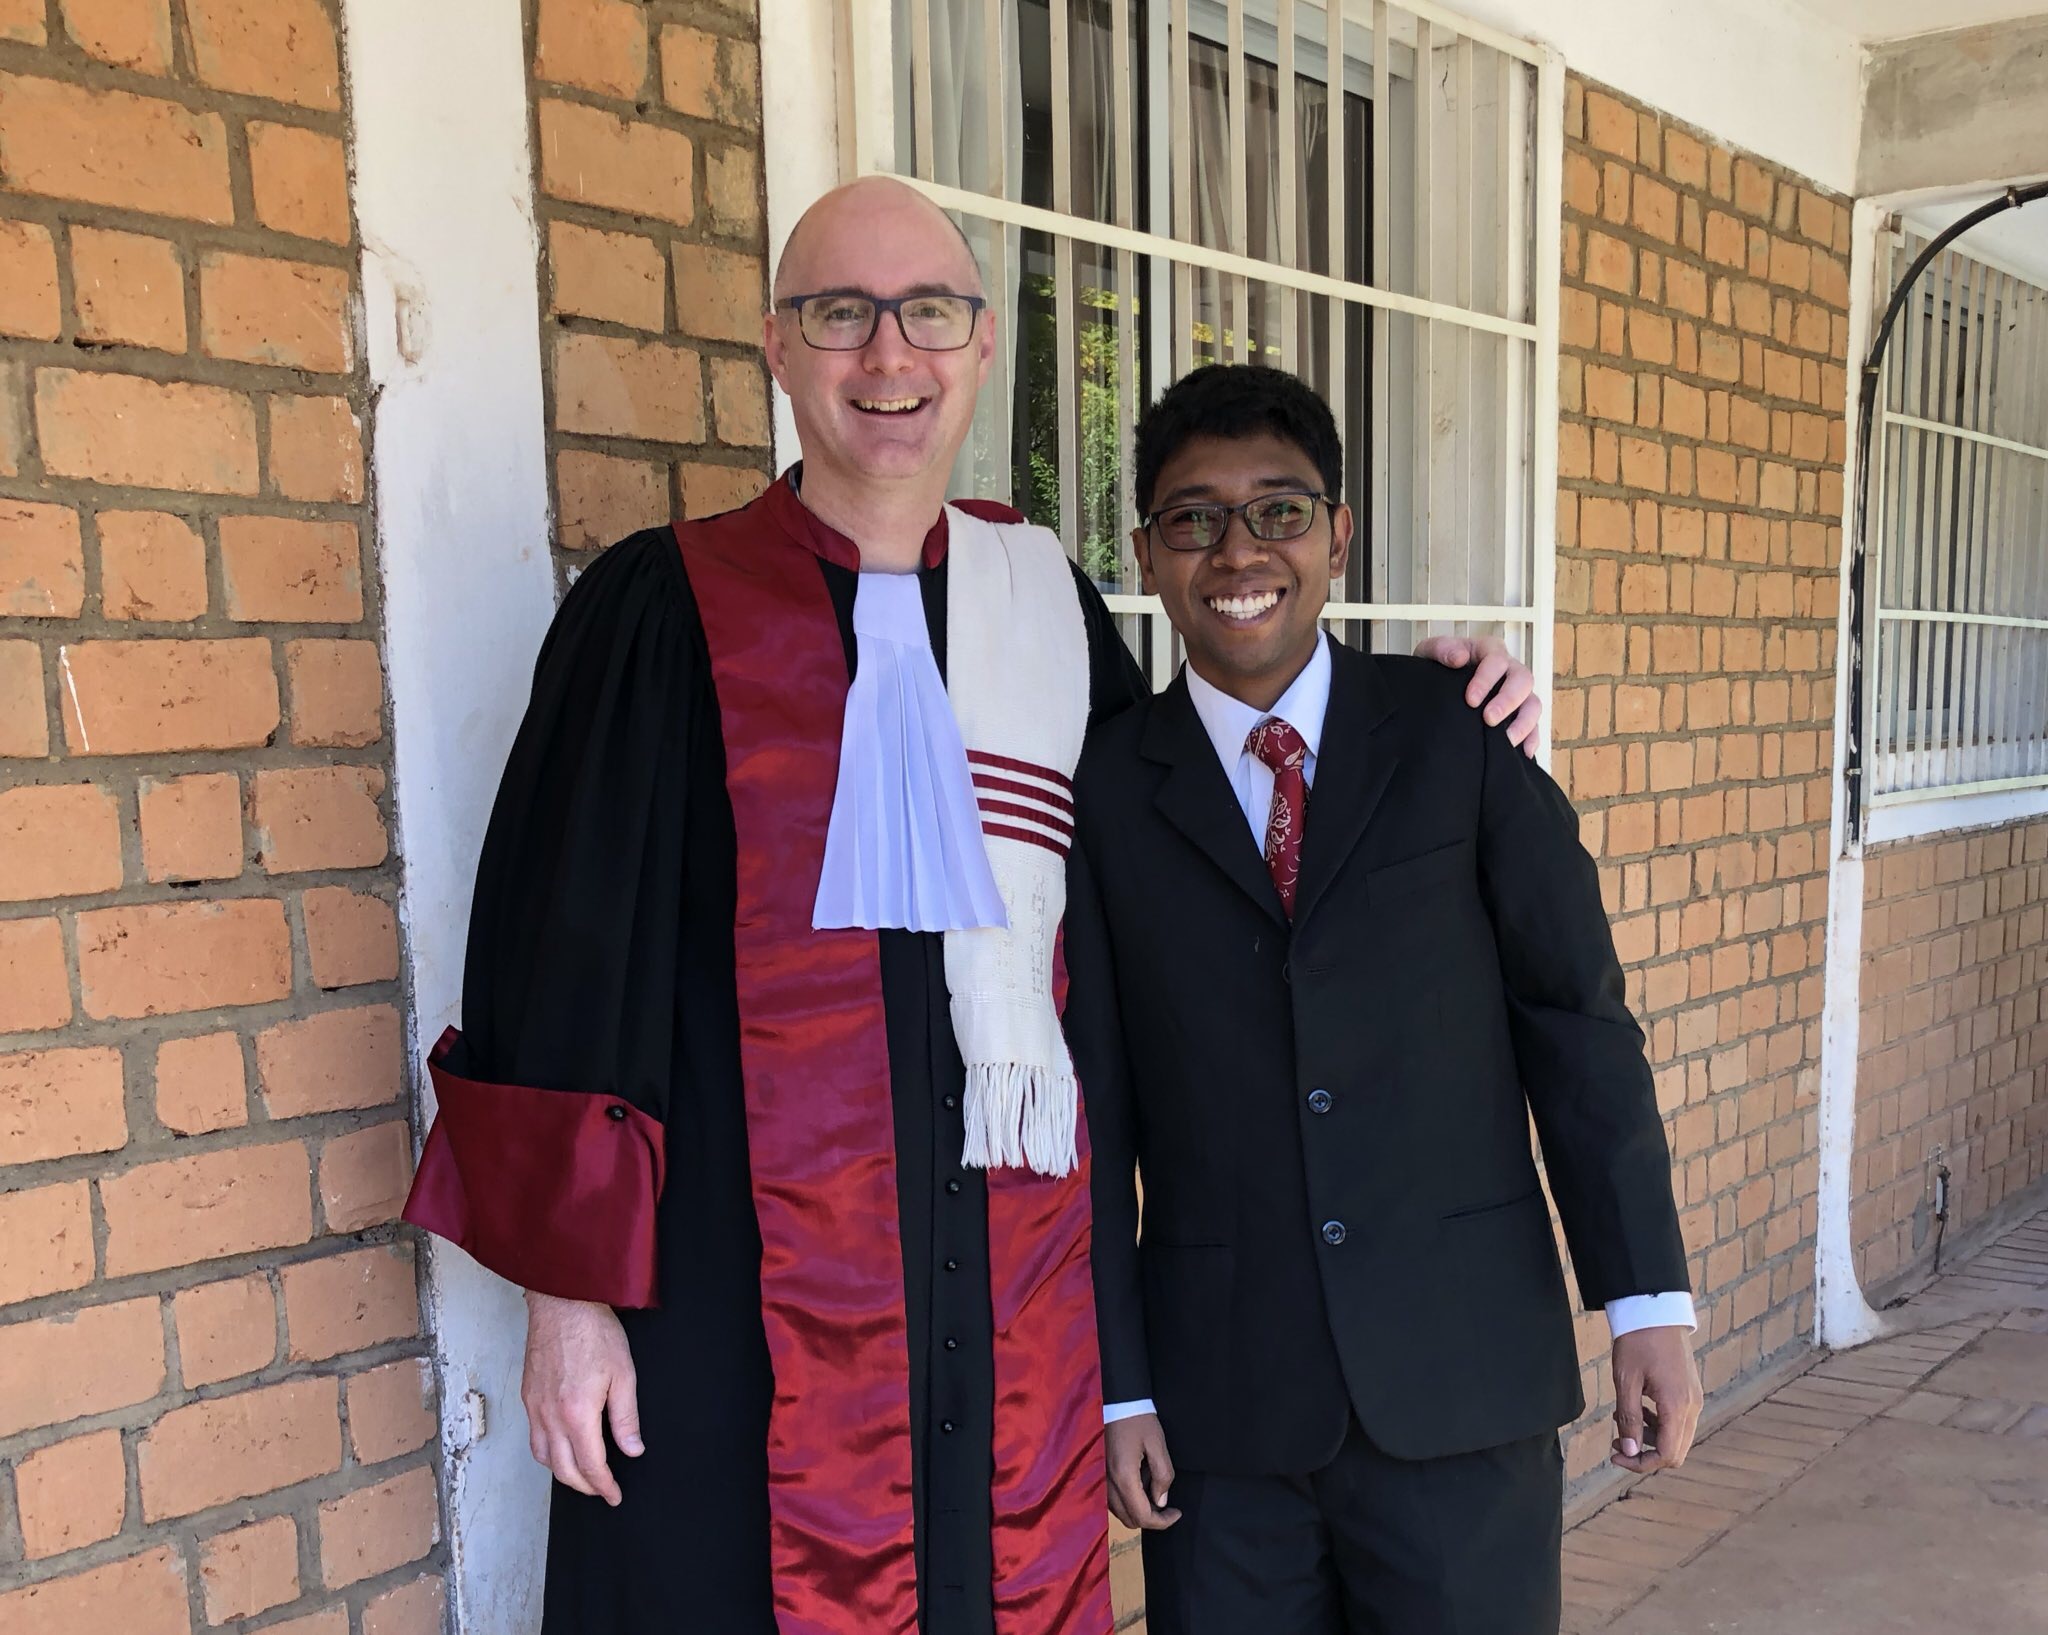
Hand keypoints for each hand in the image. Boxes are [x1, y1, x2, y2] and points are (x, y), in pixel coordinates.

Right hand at [521, 1291, 642, 1504]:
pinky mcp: (527, 1395)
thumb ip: (626, 1417)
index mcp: (577, 1414)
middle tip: (602, 1489)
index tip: (614, 1495)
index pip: (591, 1466)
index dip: (604, 1486)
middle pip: (564, 1469)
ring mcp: (534, 1407)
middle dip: (585, 1486)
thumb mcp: (624, 1374)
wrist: (562, 1302)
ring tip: (583, 1475)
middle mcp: (550, 1416)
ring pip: (543, 1457)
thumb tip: (632, 1450)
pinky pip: (533, 1437)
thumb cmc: (594, 1331)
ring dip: (563, 1473)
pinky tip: (560, 1447)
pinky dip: (547, 1453)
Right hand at [1105, 1412, 1180, 1530]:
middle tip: (1168, 1507)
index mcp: (1124, 1478)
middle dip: (1151, 1520)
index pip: (1143, 1516)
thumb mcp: (1158, 1445)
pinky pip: (1114, 1502)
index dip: (1163, 1521)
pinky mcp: (1102, 1475)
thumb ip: (1163, 1476)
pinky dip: (1129, 1503)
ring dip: (1140, 1512)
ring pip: (1120, 1513)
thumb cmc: (1140, 1421)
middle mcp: (1109, 1484)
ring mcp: (1103, 1480)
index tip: (1177, 1512)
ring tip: (1155, 1493)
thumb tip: (1161, 1502)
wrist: (1119, 1403)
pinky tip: (1141, 1486)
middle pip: (1130, 1520)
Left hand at [1412, 634, 1541, 756]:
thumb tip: (1459, 658)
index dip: (1486, 679)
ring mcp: (1517, 693)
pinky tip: (1524, 752)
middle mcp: (1509, 670)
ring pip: (1533, 703)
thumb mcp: (1430, 652)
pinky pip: (1534, 726)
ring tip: (1507, 740)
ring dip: (1524, 722)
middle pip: (1523, 680)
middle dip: (1508, 701)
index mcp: (1489, 651)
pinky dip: (1532, 739)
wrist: (1433, 686)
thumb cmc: (1436, 666)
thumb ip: (1442, 649)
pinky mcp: (1518, 715)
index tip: (1470, 699)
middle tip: (1489, 719)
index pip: (1497, 660)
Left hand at [1609, 1325, 1701, 1474]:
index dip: (1641, 1463)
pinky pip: (1678, 1421)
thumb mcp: (1626, 1381)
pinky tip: (1637, 1409)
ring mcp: (1694, 1399)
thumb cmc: (1637, 1342)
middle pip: (1675, 1452)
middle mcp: (1692, 1407)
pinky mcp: (1690, 1391)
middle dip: (1645, 1454)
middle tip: (1616, 1443)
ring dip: (1650, 1439)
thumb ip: (1629, 1419)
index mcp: (1677, 1406)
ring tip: (1621, 1421)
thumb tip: (1629, 1452)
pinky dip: (1658, 1424)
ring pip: (1677, 1438)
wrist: (1655, 1311)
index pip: (1667, 1455)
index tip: (1616, 1456)